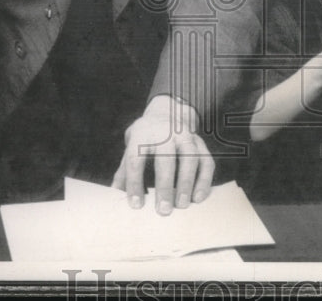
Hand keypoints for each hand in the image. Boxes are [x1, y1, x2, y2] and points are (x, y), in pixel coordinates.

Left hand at [112, 95, 214, 214]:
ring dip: (187, 183)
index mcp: (142, 134)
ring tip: (182, 205)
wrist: (166, 111)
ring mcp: (185, 136)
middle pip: (166, 158)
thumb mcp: (131, 147)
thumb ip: (124, 171)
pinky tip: (198, 198)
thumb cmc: (145, 137)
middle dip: (165, 186)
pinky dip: (204, 180)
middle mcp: (165, 133)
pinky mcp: (200, 142)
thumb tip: (115, 195)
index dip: (135, 182)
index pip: (136, 158)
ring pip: (190, 158)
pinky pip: (206, 161)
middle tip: (163, 210)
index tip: (136, 205)